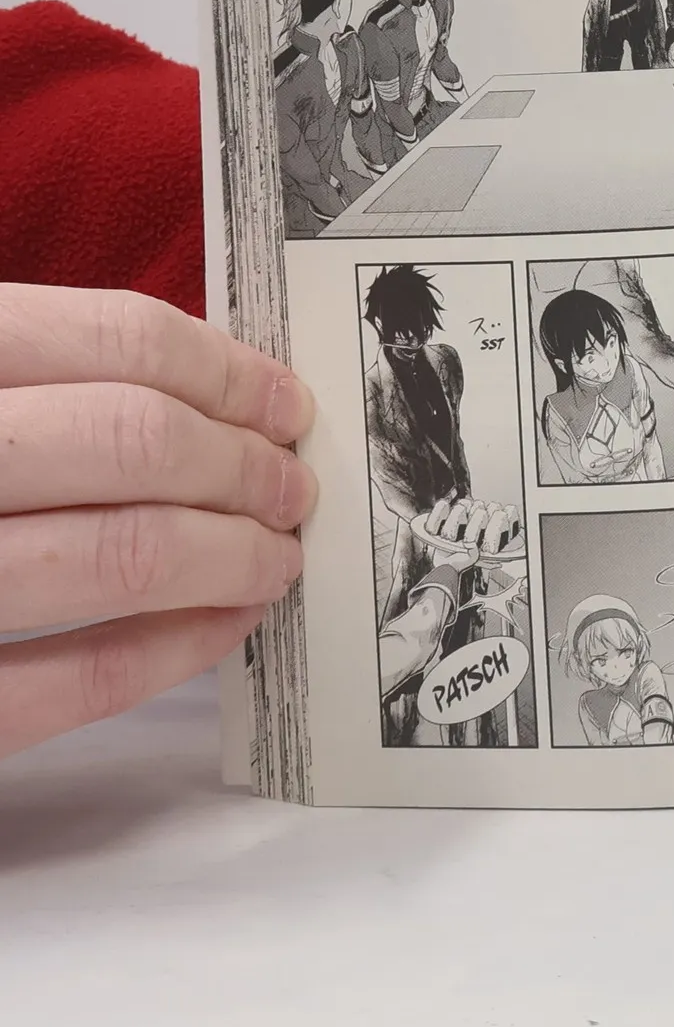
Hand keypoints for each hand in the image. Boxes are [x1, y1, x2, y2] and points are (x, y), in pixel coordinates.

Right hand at [0, 285, 316, 759]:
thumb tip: (201, 395)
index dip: (229, 373)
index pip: (112, 341)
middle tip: (292, 486)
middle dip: (244, 467)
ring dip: (231, 555)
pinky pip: (63, 685)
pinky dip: (168, 652)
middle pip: (133, 442)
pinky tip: (219, 626)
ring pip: (117, 556)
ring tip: (274, 555)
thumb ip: (28, 374)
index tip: (286, 405)